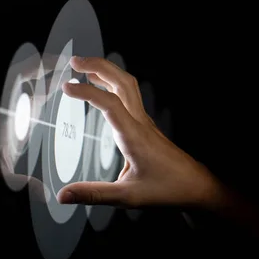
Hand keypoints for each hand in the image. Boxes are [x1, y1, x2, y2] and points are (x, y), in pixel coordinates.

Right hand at [56, 56, 220, 207]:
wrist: (195, 185)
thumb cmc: (167, 189)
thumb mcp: (128, 197)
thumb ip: (94, 194)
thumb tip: (63, 195)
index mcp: (135, 136)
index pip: (110, 104)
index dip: (87, 92)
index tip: (66, 86)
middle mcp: (141, 123)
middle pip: (123, 82)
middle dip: (100, 66)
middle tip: (75, 61)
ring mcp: (145, 122)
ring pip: (129, 86)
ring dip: (108, 72)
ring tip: (85, 68)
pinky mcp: (147, 126)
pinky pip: (130, 96)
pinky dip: (114, 84)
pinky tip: (104, 89)